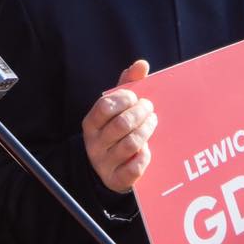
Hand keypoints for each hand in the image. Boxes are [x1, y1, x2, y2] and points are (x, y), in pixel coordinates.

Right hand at [83, 61, 154, 193]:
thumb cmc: (116, 131)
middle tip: (150, 110)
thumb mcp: (117, 108)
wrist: (107, 169)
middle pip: (121, 124)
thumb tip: (141, 64)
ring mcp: (104, 162)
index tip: (136, 97)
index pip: (105, 106)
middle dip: (141, 114)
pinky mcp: (116, 179)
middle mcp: (94, 143)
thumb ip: (128, 85)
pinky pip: (134, 168)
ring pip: (131, 144)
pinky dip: (144, 157)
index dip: (124, 99)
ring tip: (152, 124)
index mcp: (91, 123)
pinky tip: (147, 150)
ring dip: (147, 131)